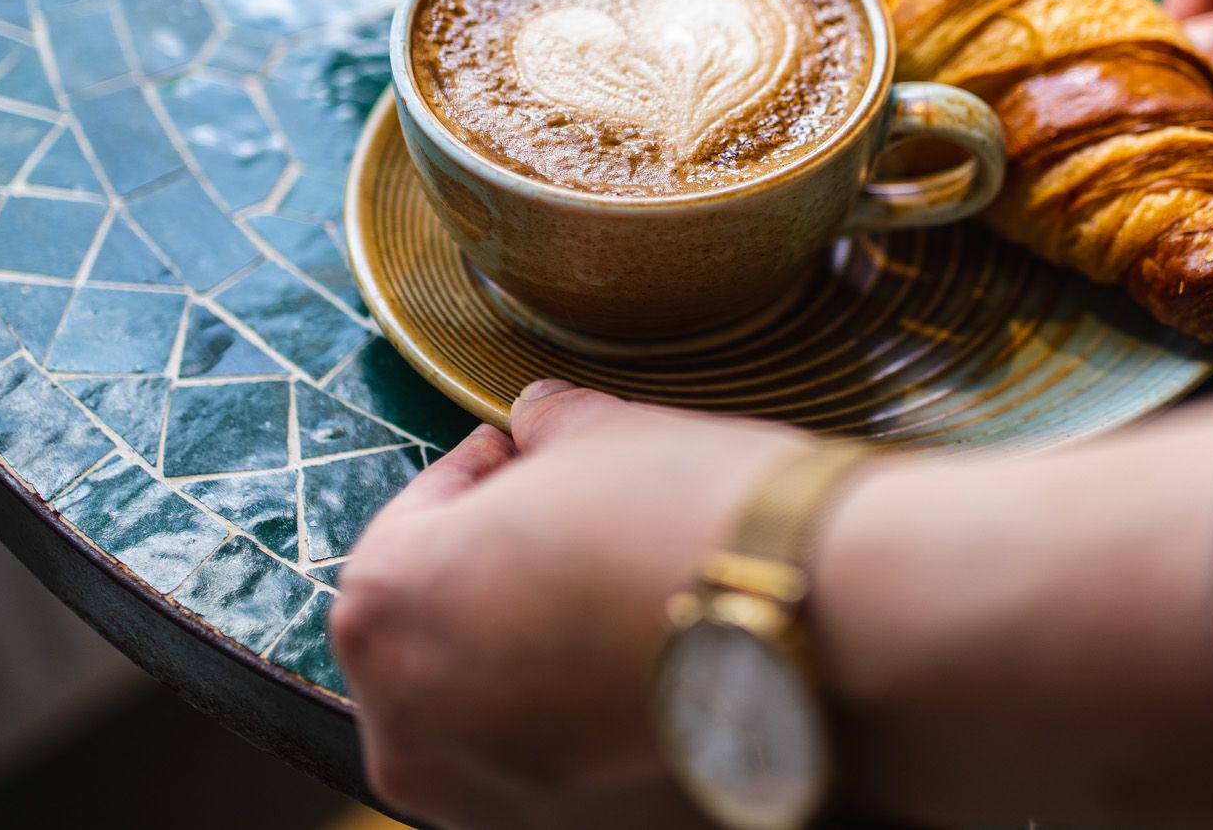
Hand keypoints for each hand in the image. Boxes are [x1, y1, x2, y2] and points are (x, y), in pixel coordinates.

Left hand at [331, 381, 811, 829]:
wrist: (824, 630)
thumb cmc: (698, 523)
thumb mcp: (606, 432)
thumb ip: (547, 428)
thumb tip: (543, 421)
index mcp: (388, 607)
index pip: (418, 516)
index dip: (487, 471)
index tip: (530, 455)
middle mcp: (411, 727)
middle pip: (445, 627)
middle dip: (505, 574)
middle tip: (583, 527)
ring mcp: (486, 803)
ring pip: (495, 710)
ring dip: (543, 656)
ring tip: (628, 602)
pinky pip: (557, 770)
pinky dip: (590, 723)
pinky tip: (658, 667)